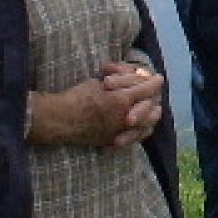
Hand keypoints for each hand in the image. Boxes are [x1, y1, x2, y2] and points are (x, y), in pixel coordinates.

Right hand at [30, 67, 164, 149]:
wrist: (59, 121)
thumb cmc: (76, 97)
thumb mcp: (99, 83)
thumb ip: (121, 81)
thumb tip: (136, 75)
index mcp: (121, 100)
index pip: (147, 90)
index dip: (154, 82)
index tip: (158, 78)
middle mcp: (125, 118)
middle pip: (152, 108)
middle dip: (155, 98)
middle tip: (155, 91)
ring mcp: (121, 132)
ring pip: (147, 125)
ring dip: (151, 114)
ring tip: (153, 108)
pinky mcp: (114, 141)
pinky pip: (136, 137)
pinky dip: (143, 129)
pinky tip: (142, 125)